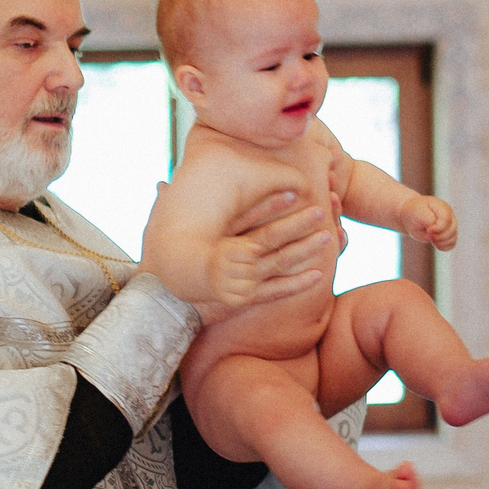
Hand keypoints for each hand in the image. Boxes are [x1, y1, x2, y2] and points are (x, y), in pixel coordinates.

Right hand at [142, 188, 333, 321]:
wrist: (159, 304)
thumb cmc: (160, 267)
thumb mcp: (160, 234)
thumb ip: (166, 207)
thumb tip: (159, 185)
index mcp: (217, 240)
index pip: (250, 218)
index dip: (273, 205)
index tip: (295, 192)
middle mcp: (231, 260)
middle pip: (271, 239)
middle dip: (298, 224)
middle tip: (322, 211)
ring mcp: (239, 282)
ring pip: (279, 263)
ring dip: (305, 250)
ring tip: (330, 236)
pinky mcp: (245, 300)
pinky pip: (277, 293)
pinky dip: (297, 285)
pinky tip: (318, 276)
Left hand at [403, 196, 457, 250]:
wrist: (412, 215)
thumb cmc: (414, 213)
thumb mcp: (417, 213)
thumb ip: (427, 219)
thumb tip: (434, 230)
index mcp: (442, 207)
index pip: (446, 220)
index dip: (438, 228)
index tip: (428, 231)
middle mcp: (449, 215)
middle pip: (452, 229)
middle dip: (440, 236)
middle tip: (429, 235)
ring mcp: (450, 225)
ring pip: (453, 237)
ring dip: (442, 242)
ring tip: (432, 240)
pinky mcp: (449, 234)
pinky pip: (451, 244)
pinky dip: (444, 246)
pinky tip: (436, 245)